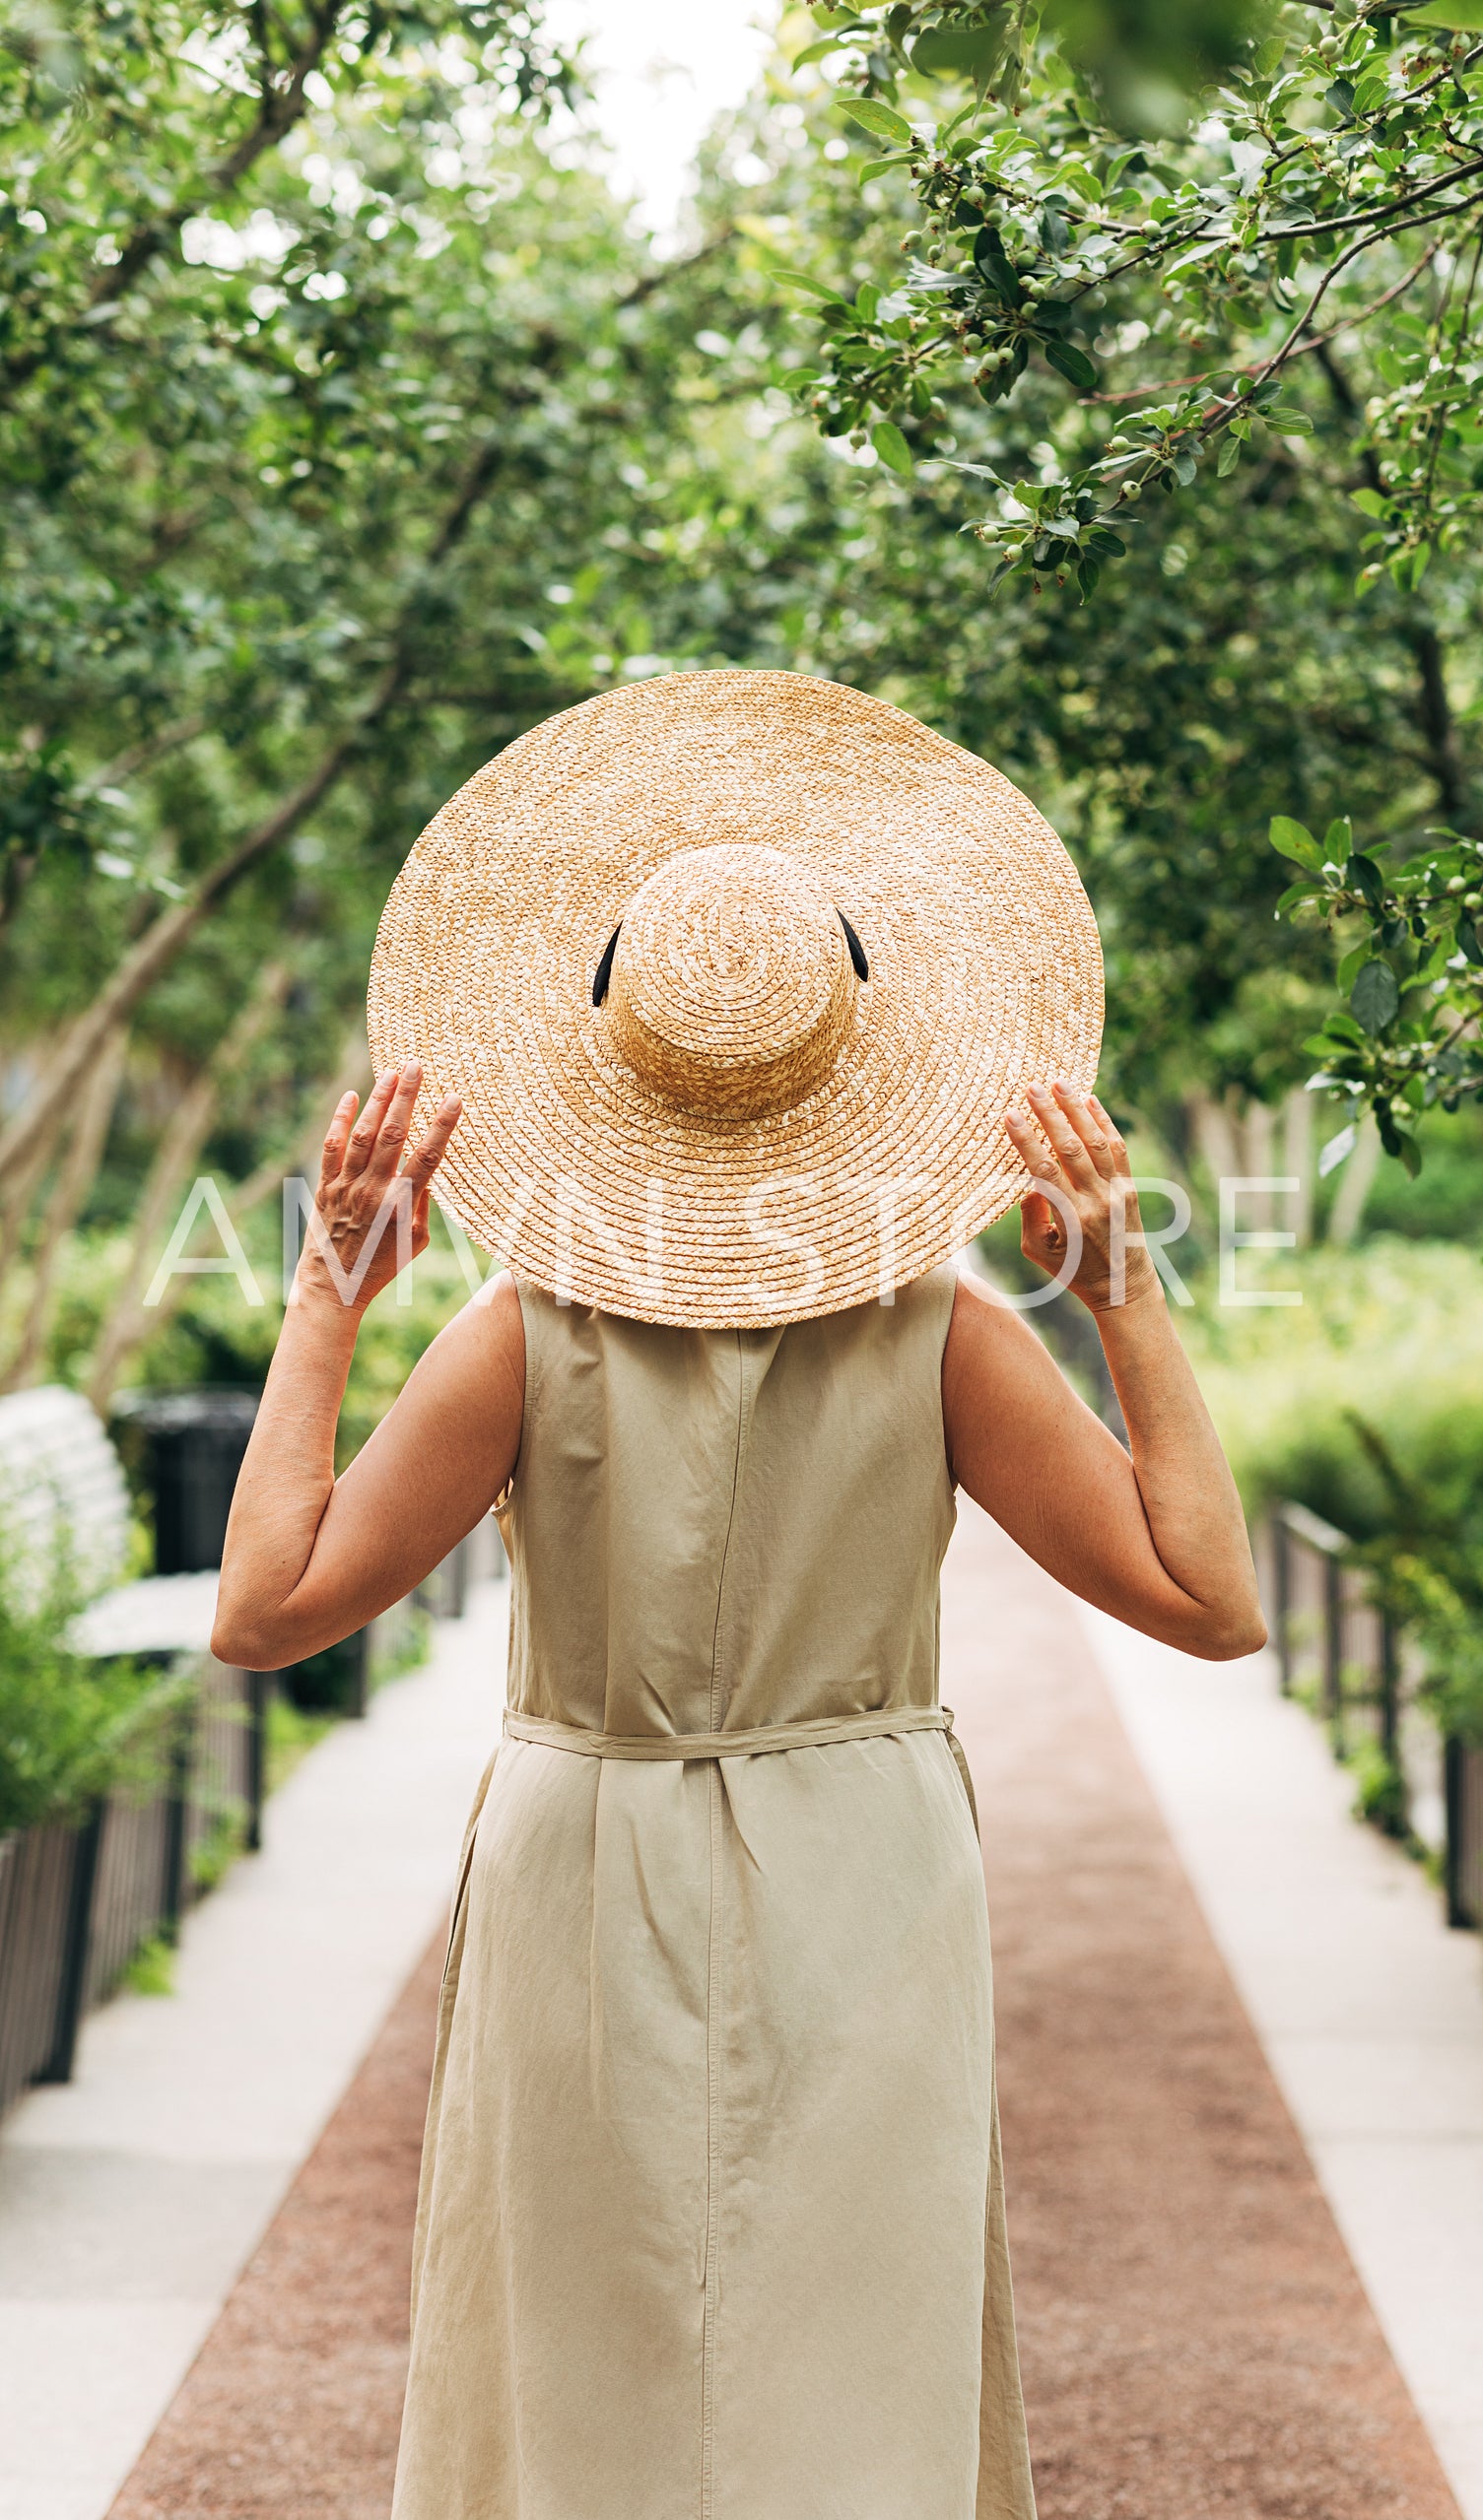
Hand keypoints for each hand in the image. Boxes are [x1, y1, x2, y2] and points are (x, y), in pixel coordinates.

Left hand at [298, 1059, 461, 1316]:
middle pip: (393, 1135)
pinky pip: (332, 1147)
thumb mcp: (417, 1242)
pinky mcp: (326, 1186)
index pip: (427, 1158)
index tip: (454, 1099)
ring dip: (378, 1101)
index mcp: (401, 1207)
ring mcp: (347, 1187)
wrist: (334, 1287)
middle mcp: (373, 1192)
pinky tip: (351, 1096)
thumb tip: (428, 1171)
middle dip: (407, 1097)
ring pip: (363, 1135)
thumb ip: (423, 1204)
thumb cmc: (382, 1265)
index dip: (442, 1126)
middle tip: (416, 1066)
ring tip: (390, 1073)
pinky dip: (341, 1120)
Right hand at [1004, 1080, 1157, 1316]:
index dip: (1027, 1141)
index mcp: (1070, 1218)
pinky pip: (1117, 1148)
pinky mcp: (1129, 1186)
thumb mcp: (1038, 1253)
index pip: (1044, 1171)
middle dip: (1050, 1115)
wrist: (1122, 1287)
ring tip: (1060, 1083)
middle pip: (1071, 1149)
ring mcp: (1117, 1192)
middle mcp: (1096, 1201)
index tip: (1011, 1115)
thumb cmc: (1072, 1271)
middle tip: (1033, 1087)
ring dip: (1077, 1109)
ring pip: (1096, 1142)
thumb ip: (1030, 1216)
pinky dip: (1105, 1121)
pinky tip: (1090, 1100)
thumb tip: (1028, 1180)